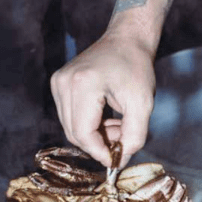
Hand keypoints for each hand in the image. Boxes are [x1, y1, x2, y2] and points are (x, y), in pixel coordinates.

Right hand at [50, 32, 155, 168]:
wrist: (126, 40)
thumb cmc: (137, 67)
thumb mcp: (143, 104)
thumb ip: (134, 136)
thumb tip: (120, 161)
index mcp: (83, 84)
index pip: (83, 133)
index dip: (100, 152)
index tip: (117, 160)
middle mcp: (63, 83)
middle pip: (74, 133)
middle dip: (99, 144)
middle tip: (123, 140)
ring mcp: (58, 82)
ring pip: (71, 127)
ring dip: (94, 135)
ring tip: (118, 125)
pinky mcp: (58, 83)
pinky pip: (70, 117)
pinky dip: (88, 125)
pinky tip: (107, 117)